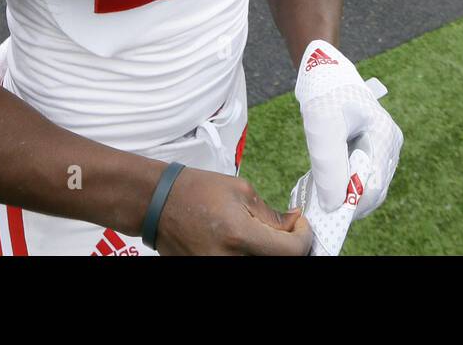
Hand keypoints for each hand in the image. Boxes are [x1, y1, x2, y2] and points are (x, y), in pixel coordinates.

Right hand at [154, 167, 312, 255]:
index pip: (291, 251)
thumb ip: (271, 214)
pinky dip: (251, 254)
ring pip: (261, 262)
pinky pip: (242, 264)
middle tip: (287, 229)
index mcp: (239, 236)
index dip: (304, 237)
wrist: (158, 204)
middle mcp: (230, 260)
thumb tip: (294, 224)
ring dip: (270, 251)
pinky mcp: (210, 270)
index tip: (301, 225)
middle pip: (278, 261)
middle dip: (288, 245)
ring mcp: (217, 268)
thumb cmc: (196, 191)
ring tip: (261, 233)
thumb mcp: (241, 191)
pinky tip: (246, 241)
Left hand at [295, 40, 402, 219]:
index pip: (372, 188)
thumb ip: (329, 165)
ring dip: (344, 194)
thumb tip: (333, 205)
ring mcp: (383, 147)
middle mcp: (390, 145)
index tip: (322, 211)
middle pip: (373, 190)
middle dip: (346, 202)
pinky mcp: (372, 148)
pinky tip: (324, 183)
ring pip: (367, 185)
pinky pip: (361, 175)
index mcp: (384, 138)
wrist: (324, 70)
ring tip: (318, 194)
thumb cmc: (325, 91)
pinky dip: (343, 183)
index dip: (348, 205)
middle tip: (317, 206)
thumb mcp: (322, 126)